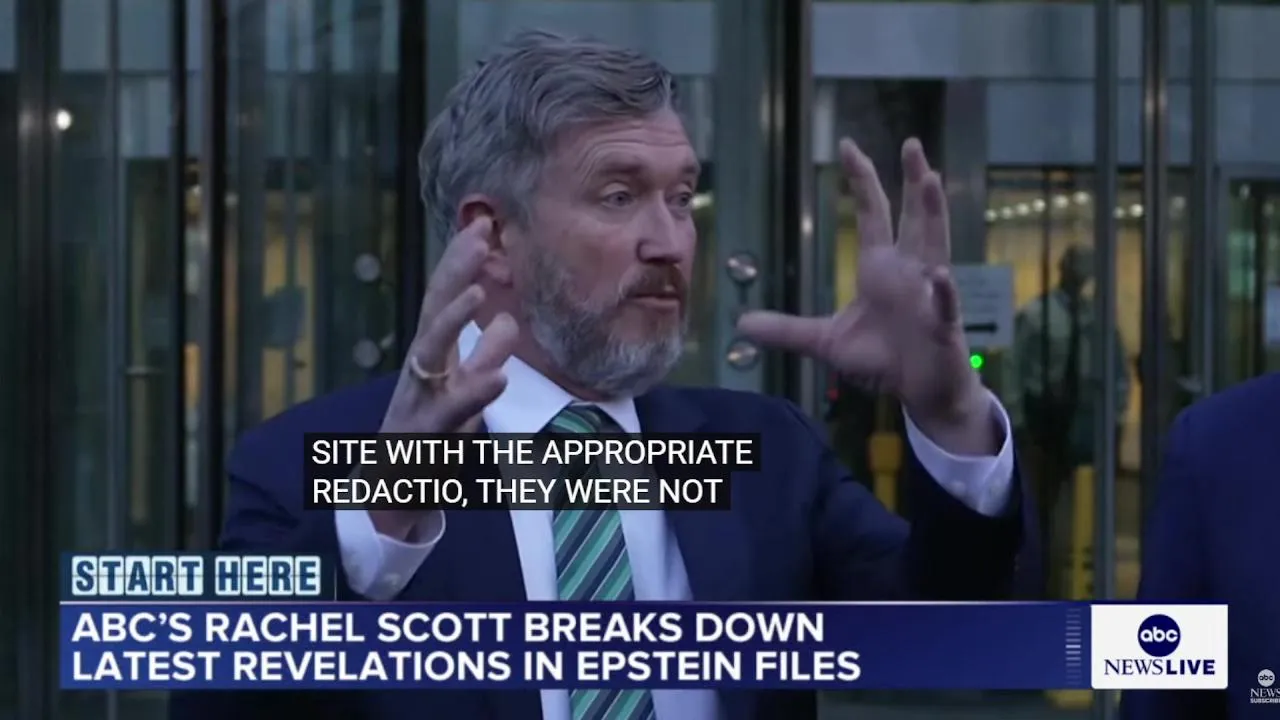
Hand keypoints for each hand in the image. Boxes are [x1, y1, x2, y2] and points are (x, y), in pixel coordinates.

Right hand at [372, 216, 518, 537]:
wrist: (387, 497)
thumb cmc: (426, 439)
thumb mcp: (462, 395)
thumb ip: (483, 358)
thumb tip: (508, 321)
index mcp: (431, 359)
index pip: (444, 302)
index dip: (461, 263)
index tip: (484, 225)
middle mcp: (418, 373)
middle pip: (434, 313)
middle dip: (454, 273)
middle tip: (479, 236)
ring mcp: (415, 403)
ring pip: (429, 356)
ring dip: (451, 322)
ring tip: (479, 293)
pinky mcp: (420, 438)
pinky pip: (444, 416)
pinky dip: (469, 396)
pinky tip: (497, 379)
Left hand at [737, 138, 993, 452]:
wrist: (919, 390)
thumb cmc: (881, 359)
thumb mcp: (825, 342)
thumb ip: (787, 330)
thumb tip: (742, 324)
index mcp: (881, 268)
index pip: (873, 215)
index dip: (861, 181)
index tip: (848, 146)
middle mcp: (909, 271)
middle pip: (912, 218)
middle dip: (912, 181)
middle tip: (911, 144)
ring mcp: (930, 294)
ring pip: (935, 246)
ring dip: (933, 215)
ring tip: (932, 181)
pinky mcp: (944, 325)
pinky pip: (944, 304)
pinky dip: (943, 291)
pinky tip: (941, 275)